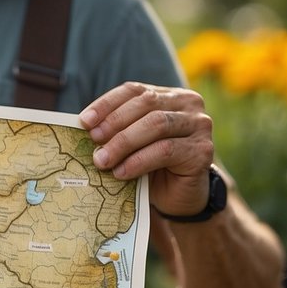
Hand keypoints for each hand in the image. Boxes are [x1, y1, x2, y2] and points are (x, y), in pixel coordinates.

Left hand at [79, 82, 215, 217]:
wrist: (179, 197)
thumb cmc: (151, 167)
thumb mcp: (132, 144)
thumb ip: (117, 130)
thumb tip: (85, 126)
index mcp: (169, 95)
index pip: (135, 90)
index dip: (108, 103)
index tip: (84, 121)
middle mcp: (188, 103)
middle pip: (146, 104)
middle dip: (114, 123)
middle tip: (92, 142)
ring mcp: (199, 125)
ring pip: (156, 125)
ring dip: (124, 143)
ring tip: (102, 161)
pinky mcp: (202, 150)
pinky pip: (165, 150)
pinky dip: (138, 161)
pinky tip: (122, 172)